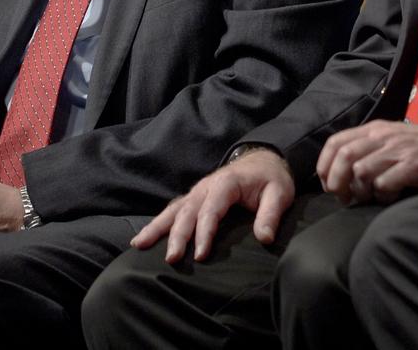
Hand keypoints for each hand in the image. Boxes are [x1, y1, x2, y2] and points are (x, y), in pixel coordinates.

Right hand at [131, 148, 294, 262]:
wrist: (263, 159)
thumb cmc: (271, 178)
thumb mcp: (279, 193)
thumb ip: (271, 214)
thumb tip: (264, 238)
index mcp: (226, 184)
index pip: (211, 210)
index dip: (204, 233)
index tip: (201, 255)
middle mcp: (206, 186)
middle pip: (187, 212)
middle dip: (177, 236)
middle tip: (171, 259)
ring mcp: (198, 191)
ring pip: (174, 209)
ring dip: (157, 227)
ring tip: (138, 245)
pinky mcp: (195, 197)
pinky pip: (173, 210)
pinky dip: (158, 223)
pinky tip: (144, 238)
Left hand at [317, 120, 417, 204]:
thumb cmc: (415, 146)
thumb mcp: (387, 138)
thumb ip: (364, 148)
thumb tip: (336, 170)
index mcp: (372, 129)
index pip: (336, 142)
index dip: (324, 164)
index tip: (326, 183)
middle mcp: (382, 137)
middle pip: (345, 157)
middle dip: (336, 181)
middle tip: (342, 197)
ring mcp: (397, 151)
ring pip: (362, 171)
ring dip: (359, 190)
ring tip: (367, 197)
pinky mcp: (412, 166)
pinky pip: (384, 184)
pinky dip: (381, 195)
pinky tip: (389, 196)